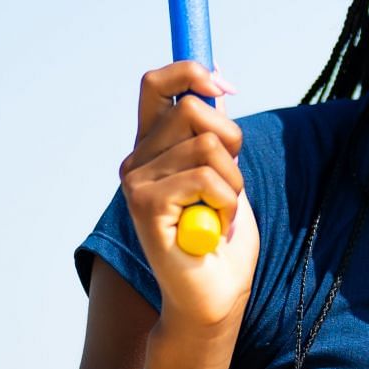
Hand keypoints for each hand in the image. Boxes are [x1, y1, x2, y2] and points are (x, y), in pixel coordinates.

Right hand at [118, 60, 259, 334]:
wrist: (214, 296)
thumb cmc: (221, 239)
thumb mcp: (225, 174)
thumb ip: (214, 133)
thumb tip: (216, 84)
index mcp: (153, 147)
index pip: (157, 83)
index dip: (192, 72)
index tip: (225, 87)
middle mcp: (137, 159)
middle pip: (193, 109)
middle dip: (232, 141)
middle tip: (232, 183)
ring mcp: (135, 182)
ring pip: (206, 145)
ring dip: (233, 181)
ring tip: (222, 212)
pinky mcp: (144, 205)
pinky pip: (203, 177)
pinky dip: (226, 200)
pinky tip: (216, 225)